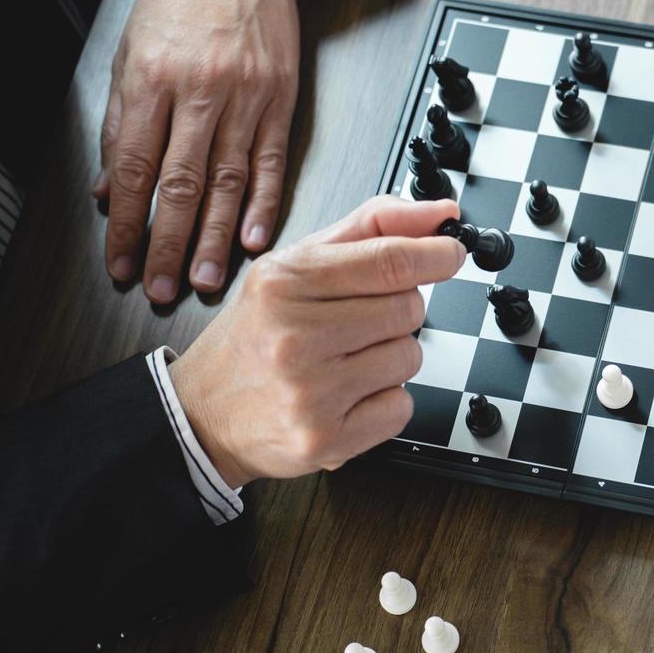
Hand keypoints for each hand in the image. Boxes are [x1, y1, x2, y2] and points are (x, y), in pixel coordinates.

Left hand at [96, 0, 299, 302]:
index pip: (136, 169)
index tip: (121, 261)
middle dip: (170, 244)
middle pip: (183, 184)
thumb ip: (122, 124)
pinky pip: (272, 159)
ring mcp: (247, 95)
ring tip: (205, 277)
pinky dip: (264, 203)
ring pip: (229, 181)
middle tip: (163, 288)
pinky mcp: (282, 96)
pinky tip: (254, 236)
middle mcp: (201, 89)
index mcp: (153, 78)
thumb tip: (111, 187)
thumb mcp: (129, 52)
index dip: (128, 224)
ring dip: (216, 237)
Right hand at [169, 197, 464, 487]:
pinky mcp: (326, 440)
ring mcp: (310, 393)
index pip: (390, 260)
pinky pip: (401, 408)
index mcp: (284, 283)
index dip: (436, 253)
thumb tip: (441, 212)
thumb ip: (370, 227)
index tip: (450, 253)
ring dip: (392, 356)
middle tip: (362, 320)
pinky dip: (385, 401)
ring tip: (346, 359)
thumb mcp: (297, 263)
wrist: (203, 412)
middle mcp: (295, 338)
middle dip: (399, 310)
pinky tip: (348, 395)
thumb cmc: (257, 333)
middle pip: (408, 309)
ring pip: (409, 358)